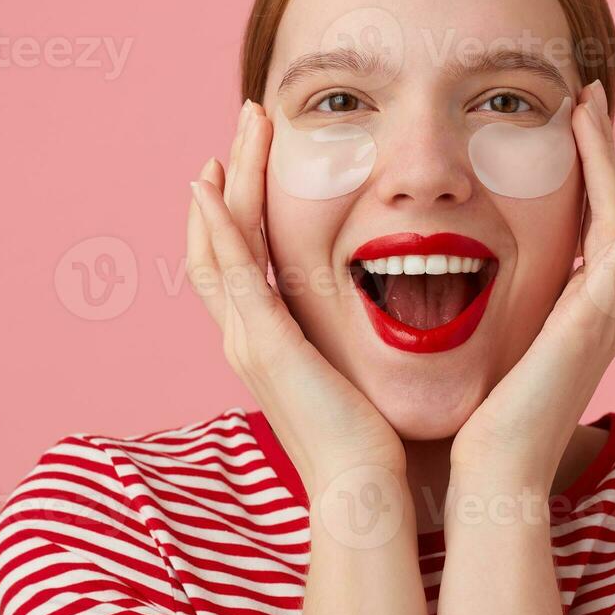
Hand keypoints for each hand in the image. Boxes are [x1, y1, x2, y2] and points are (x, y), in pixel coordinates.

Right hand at [187, 99, 405, 496]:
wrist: (364, 492)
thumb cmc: (374, 445)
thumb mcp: (360, 378)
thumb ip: (360, 344)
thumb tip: (401, 314)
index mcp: (269, 341)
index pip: (242, 258)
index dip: (242, 206)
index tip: (255, 159)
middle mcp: (246, 335)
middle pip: (219, 239)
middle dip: (233, 176)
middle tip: (247, 122)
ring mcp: (247, 338)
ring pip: (219, 241)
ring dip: (228, 180)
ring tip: (242, 128)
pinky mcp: (263, 343)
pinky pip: (230, 271)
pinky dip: (216, 225)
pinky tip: (212, 184)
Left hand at [449, 79, 614, 488]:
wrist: (496, 471)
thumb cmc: (488, 427)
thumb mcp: (502, 357)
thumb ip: (507, 324)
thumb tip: (480, 301)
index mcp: (581, 317)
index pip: (601, 236)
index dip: (601, 184)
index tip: (585, 136)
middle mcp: (604, 314)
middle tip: (600, 102)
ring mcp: (606, 318)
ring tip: (607, 115)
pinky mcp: (594, 324)